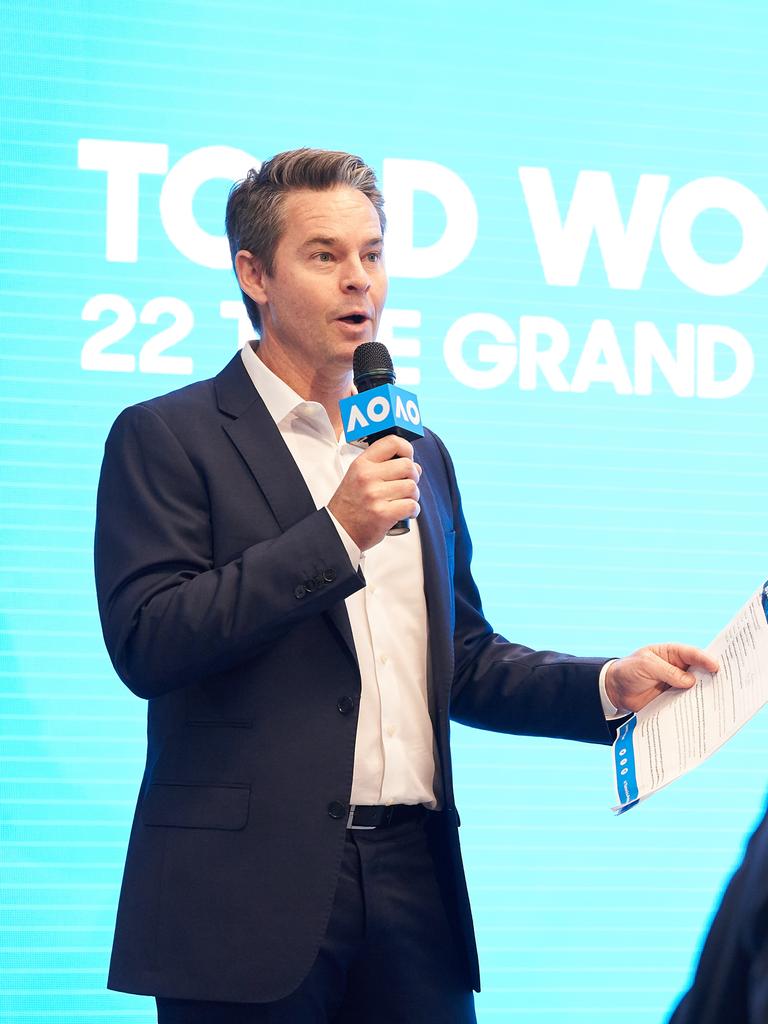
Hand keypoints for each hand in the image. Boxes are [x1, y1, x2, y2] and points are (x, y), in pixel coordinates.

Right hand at [327, 435, 421, 551]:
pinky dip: (413, 510)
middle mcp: (367, 477)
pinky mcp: (383, 514)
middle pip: (408, 466)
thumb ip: (379, 464)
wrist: (339, 529)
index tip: (408, 458)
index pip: (392, 442)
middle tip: (406, 485)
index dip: (407, 449)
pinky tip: (406, 513)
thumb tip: (411, 461)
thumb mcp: (357, 475)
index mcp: (362, 463)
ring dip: (413, 496)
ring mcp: (375, 495)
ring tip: (403, 500)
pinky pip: (412, 505)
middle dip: (413, 476)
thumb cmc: (352, 502)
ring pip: (412, 487)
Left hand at [605, 644, 718, 713]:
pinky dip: (694, 706)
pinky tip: (703, 712)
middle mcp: (677, 668)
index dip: (705, 659)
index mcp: (670, 653)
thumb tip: (691, 681)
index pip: (691, 653)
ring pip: (695, 688)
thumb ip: (667, 672)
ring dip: (705, 693)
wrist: (615, 690)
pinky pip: (686, 702)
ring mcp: (676, 684)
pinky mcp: (672, 699)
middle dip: (712, 676)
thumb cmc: (629, 670)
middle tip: (727, 683)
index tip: (716, 666)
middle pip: (699, 670)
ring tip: (720, 700)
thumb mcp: (646, 666)